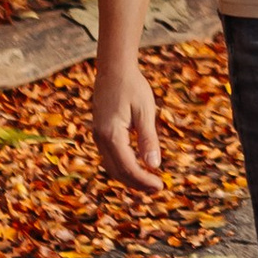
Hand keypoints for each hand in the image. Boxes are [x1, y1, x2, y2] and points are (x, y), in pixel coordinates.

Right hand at [92, 56, 162, 193]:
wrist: (113, 68)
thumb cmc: (132, 87)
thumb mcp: (145, 112)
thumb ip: (148, 140)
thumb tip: (154, 166)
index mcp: (111, 134)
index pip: (128, 167)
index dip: (144, 180)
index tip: (160, 186)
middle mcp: (100, 138)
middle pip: (117, 171)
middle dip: (137, 183)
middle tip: (157, 188)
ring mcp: (97, 136)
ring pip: (111, 167)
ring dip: (129, 178)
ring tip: (148, 182)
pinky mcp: (100, 133)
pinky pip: (109, 157)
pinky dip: (122, 167)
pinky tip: (136, 168)